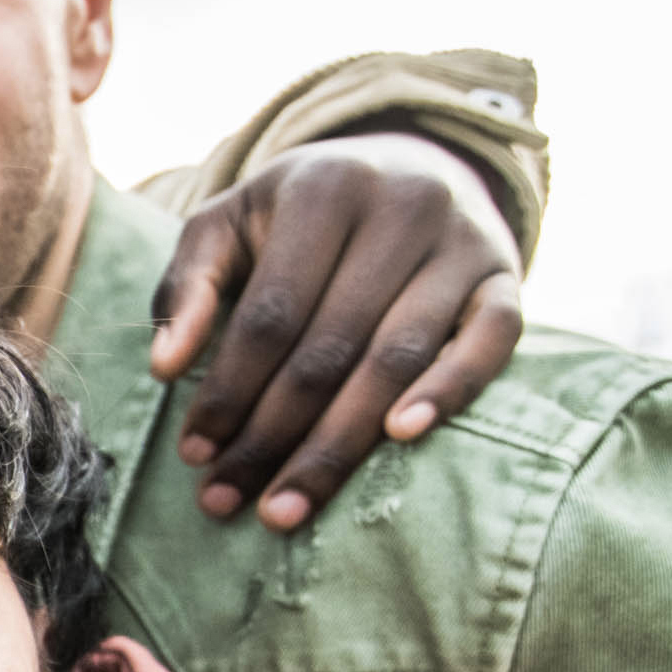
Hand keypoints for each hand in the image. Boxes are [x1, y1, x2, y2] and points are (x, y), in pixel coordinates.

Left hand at [146, 133, 525, 530]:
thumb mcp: (232, 222)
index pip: (271, 313)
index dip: (228, 390)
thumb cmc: (302, 213)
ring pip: (396, 358)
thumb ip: (188, 284)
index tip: (193, 454)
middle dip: (272, 435)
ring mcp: (463, 242)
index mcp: (325, 187)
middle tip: (226, 500)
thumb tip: (164, 366)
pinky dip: (448, 391)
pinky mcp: (507, 278)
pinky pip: (488, 344)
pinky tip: (399, 439)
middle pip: (329, 346)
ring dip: (339, 445)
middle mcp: (403, 205)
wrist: (411, 165)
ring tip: (285, 507)